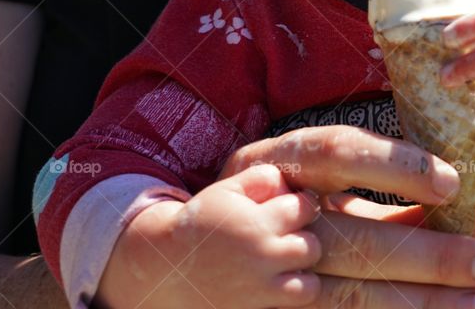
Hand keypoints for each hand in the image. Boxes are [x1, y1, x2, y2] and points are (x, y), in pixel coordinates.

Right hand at [95, 164, 320, 308]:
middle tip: (289, 241)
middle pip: (313, 247)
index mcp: (257, 223)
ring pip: (309, 287)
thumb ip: (261, 179)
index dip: (302, 208)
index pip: (307, 209)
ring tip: (286, 269)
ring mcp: (257, 292)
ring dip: (302, 277)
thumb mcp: (225, 191)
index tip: (293, 212)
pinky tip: (274, 289)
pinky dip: (286, 301)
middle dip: (305, 241)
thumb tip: (292, 184)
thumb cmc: (198, 224)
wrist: (162, 267)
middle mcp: (261, 258)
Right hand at [217, 125, 474, 307]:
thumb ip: (378, 194)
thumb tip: (462, 203)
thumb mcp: (299, 181)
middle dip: (429, 255)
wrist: (164, 262)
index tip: (449, 182)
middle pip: (354, 240)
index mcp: (274, 164)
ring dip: (419, 303)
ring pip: (348, 295)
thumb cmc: (252, 209)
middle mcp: (267, 221)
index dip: (392, 165)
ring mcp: (263, 279)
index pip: (335, 153)